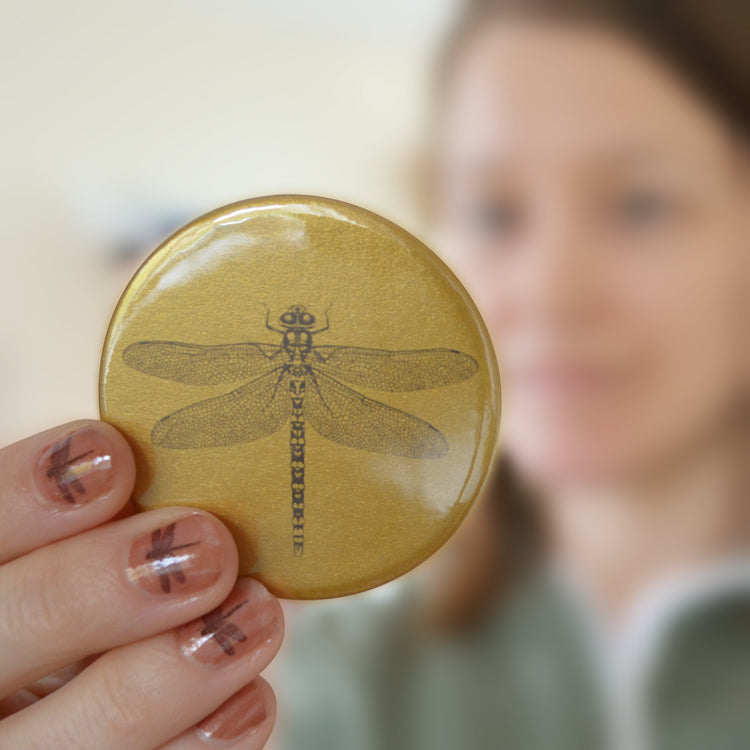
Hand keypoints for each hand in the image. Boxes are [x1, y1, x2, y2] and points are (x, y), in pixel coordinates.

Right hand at [0, 420, 283, 748]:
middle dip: (103, 585)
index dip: (25, 495)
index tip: (112, 457)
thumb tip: (174, 469)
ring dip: (171, 677)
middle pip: (7, 627)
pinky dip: (198, 747)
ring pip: (68, 742)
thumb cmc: (76, 605)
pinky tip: (247, 701)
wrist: (72, 703)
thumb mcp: (64, 557)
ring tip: (253, 617)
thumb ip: (90, 528)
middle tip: (207, 545)